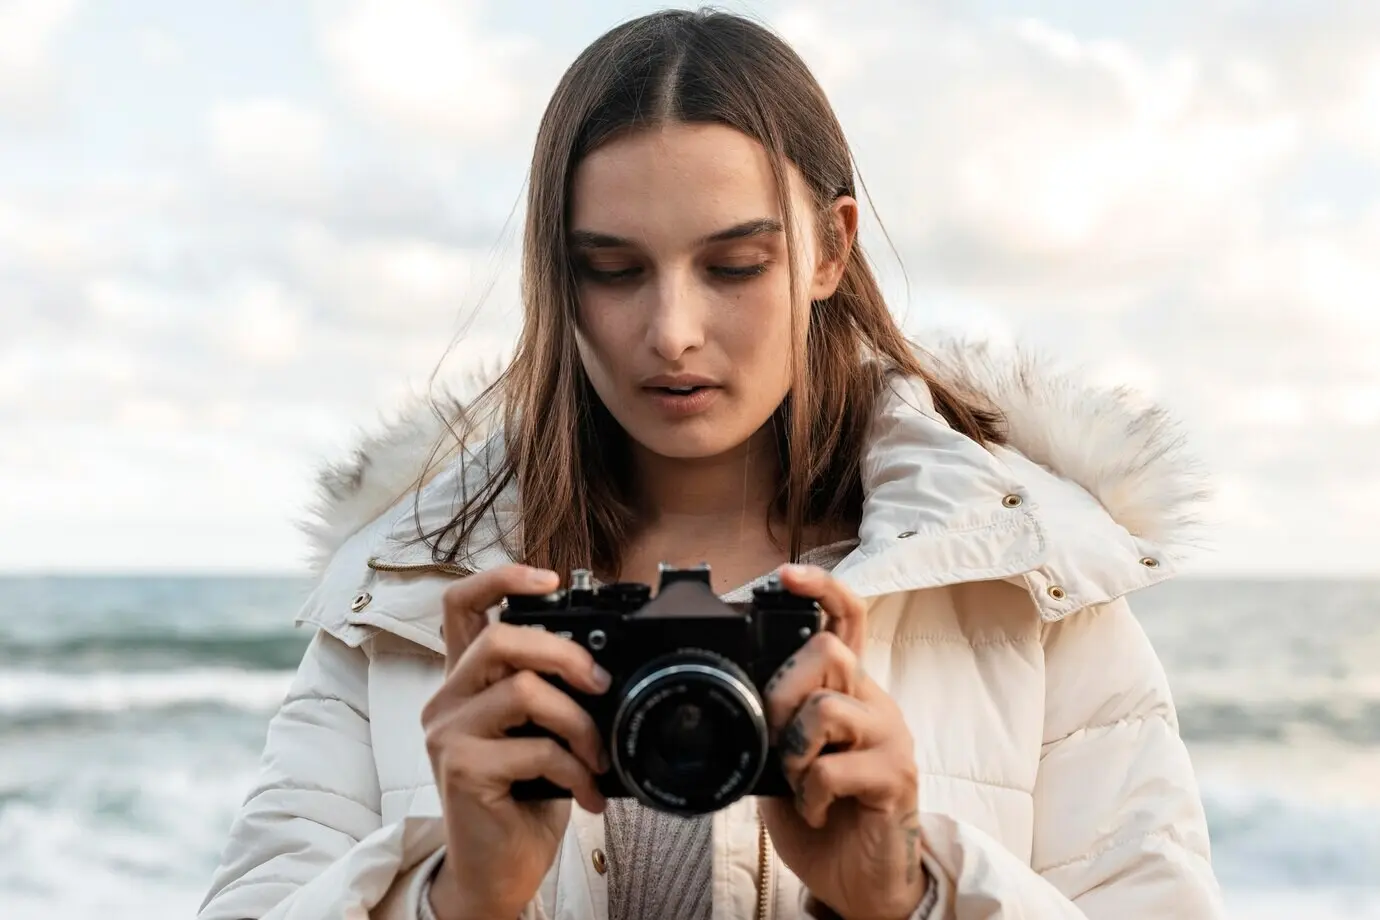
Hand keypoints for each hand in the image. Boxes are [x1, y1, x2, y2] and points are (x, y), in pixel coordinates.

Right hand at [421, 565, 612, 919]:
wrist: (497, 870)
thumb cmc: (523, 798)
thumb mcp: (538, 732)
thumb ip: (549, 693)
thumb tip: (602, 668)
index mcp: (466, 681)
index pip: (461, 606)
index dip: (500, 578)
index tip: (550, 578)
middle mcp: (447, 700)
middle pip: (499, 640)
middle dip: (564, 653)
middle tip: (600, 683)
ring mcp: (447, 733)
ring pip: (522, 691)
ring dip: (579, 722)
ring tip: (597, 755)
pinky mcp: (460, 769)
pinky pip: (535, 748)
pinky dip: (576, 769)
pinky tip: (588, 791)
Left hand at [759, 564, 926, 919]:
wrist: (859, 883)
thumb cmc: (824, 816)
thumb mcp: (786, 759)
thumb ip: (774, 722)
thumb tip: (736, 695)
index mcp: (848, 690)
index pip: (847, 619)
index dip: (821, 588)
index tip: (786, 574)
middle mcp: (874, 702)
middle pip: (828, 651)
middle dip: (781, 690)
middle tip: (774, 736)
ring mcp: (890, 737)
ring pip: (827, 706)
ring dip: (794, 750)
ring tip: (797, 781)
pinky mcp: (895, 777)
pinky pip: (834, 768)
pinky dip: (810, 795)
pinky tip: (815, 811)